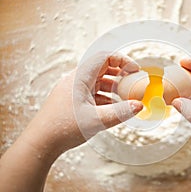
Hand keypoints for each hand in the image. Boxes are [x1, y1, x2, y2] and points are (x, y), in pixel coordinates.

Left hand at [28, 53, 143, 154]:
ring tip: (127, 98)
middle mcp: (77, 81)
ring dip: (114, 88)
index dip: (123, 60)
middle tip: (134, 83)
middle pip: (103, 69)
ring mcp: (74, 91)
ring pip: (99, 83)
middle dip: (121, 75)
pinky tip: (115, 109)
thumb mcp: (97, 120)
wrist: (41, 143)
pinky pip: (94, 94)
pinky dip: (107, 98)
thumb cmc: (63, 128)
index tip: (135, 70)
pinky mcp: (74, 101)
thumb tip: (138, 105)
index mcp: (80, 77)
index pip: (104, 57)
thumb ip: (121, 112)